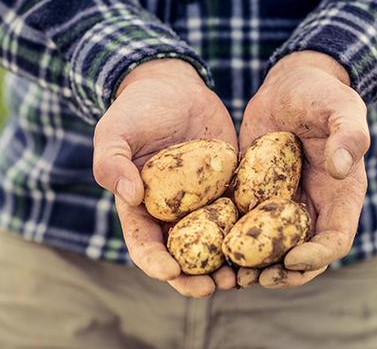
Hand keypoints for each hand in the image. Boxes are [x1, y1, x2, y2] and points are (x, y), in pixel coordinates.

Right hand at [93, 59, 237, 296]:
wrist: (174, 88)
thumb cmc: (136, 111)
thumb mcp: (114, 132)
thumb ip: (110, 163)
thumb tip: (130, 195)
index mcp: (141, 210)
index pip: (145, 245)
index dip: (155, 263)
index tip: (169, 272)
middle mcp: (173, 215)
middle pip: (184, 256)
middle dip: (196, 278)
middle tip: (212, 287)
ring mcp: (204, 204)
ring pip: (216, 244)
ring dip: (228, 265)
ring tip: (242, 277)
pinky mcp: (230, 189)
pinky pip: (241, 215)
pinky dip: (250, 233)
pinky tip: (266, 245)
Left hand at [237, 51, 369, 288]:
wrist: (289, 86)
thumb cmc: (321, 95)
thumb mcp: (342, 108)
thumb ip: (348, 136)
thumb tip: (341, 169)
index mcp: (340, 198)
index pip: (335, 240)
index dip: (316, 256)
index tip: (291, 258)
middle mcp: (312, 209)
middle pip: (301, 257)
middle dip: (280, 273)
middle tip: (254, 279)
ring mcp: (282, 206)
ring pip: (270, 249)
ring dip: (253, 266)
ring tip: (230, 274)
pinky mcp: (254, 197)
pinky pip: (244, 226)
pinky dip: (230, 241)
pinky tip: (209, 248)